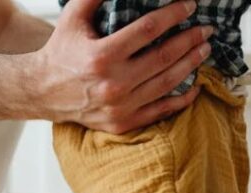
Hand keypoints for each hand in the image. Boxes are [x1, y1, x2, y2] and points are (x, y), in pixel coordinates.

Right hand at [30, 0, 212, 133]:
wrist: (44, 91)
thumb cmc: (62, 50)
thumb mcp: (73, 17)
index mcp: (102, 55)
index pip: (148, 30)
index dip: (173, 15)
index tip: (189, 6)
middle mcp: (113, 83)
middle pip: (164, 58)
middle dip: (190, 40)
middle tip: (206, 30)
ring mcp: (120, 106)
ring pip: (167, 83)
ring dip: (191, 64)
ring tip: (203, 50)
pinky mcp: (124, 122)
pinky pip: (161, 111)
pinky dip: (182, 98)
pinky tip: (196, 85)